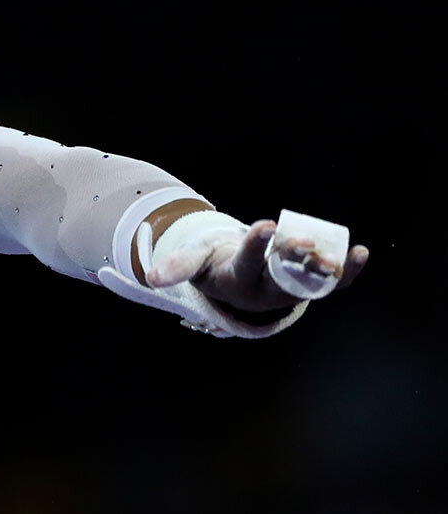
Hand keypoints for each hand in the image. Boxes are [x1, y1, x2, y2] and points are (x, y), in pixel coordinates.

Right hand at [147, 218, 369, 312]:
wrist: (236, 281)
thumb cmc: (212, 265)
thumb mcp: (194, 263)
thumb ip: (177, 267)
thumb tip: (152, 277)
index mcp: (238, 280)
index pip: (248, 263)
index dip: (257, 246)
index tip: (265, 224)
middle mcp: (267, 289)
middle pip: (283, 274)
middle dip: (295, 258)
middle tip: (306, 241)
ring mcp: (290, 289)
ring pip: (310, 280)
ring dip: (325, 269)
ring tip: (338, 255)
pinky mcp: (307, 287)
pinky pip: (331, 284)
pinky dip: (347, 271)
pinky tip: (361, 254)